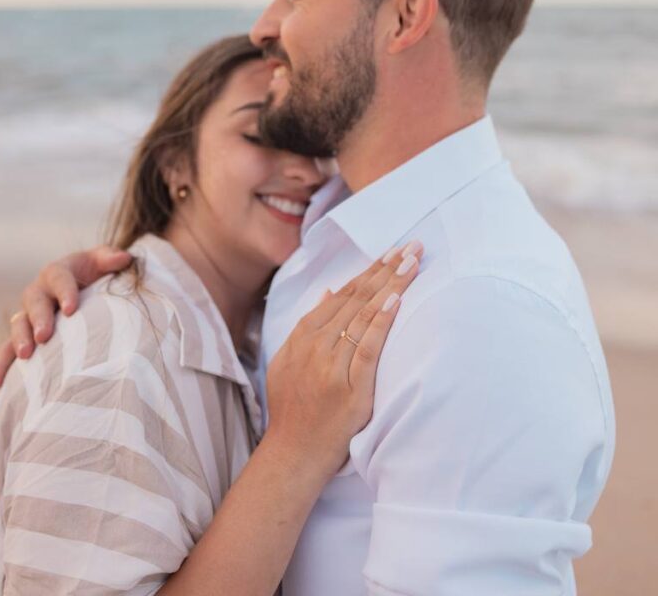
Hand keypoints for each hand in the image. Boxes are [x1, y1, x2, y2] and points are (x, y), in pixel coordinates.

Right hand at [0, 245, 131, 388]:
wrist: (84, 287)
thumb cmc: (95, 273)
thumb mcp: (102, 262)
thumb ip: (111, 259)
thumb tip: (123, 258)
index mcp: (57, 272)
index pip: (58, 278)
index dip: (64, 292)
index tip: (72, 309)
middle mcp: (39, 292)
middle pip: (35, 302)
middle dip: (39, 318)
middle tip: (45, 335)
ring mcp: (29, 315)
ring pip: (19, 324)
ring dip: (20, 340)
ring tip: (26, 355)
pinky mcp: (26, 336)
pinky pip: (9, 349)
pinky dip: (3, 365)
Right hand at [264, 240, 421, 480]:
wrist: (293, 454)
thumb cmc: (293, 409)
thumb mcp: (288, 360)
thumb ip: (308, 325)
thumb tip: (329, 291)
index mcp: (304, 335)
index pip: (343, 294)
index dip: (370, 270)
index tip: (393, 252)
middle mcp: (317, 345)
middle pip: (357, 298)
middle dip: (387, 269)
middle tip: (412, 247)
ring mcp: (333, 366)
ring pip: (364, 316)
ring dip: (390, 286)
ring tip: (412, 264)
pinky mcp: (350, 389)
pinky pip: (368, 350)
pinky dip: (381, 323)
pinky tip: (395, 302)